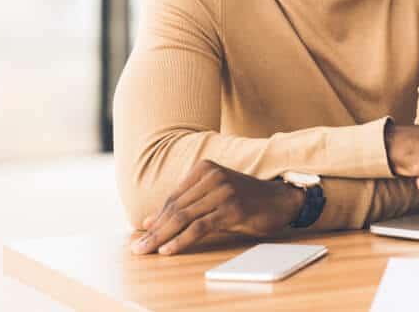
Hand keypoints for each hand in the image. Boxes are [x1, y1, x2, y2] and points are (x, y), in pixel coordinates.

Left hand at [130, 160, 302, 255]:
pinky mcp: (232, 209)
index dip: (157, 219)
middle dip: (154, 231)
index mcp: (206, 168)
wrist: (281, 200)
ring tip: (146, 251)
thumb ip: (185, 205)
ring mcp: (224, 192)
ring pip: (184, 218)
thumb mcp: (214, 196)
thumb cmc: (246, 199)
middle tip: (137, 248)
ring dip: (161, 237)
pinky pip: (199, 227)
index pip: (173, 197)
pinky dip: (181, 240)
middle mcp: (213, 176)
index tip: (141, 236)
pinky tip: (168, 250)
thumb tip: (151, 221)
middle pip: (175, 208)